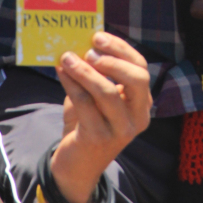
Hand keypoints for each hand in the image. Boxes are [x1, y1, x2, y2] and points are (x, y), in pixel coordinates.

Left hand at [51, 32, 151, 202]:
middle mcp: (138, 117)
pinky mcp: (99, 138)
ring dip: (84, 70)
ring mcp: (121, 130)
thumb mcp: (96, 97)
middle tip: (89, 51)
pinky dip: (71, 83)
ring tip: (67, 58)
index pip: (141, 68)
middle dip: (112, 60)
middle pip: (137, 79)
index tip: (98, 37)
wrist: (76, 166)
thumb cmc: (88, 124)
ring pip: (107, 92)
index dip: (121, 49)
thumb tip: (80, 43)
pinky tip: (60, 72)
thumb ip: (95, 74)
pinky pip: (85, 104)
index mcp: (142, 103)